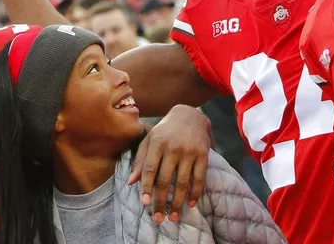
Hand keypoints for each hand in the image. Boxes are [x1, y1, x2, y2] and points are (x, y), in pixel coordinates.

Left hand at [128, 105, 211, 223]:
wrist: (189, 115)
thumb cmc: (165, 130)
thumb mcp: (149, 139)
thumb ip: (140, 160)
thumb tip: (130, 182)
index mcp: (157, 143)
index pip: (149, 169)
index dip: (146, 187)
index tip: (144, 203)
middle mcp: (173, 147)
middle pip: (165, 179)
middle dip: (161, 201)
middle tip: (158, 218)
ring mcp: (189, 151)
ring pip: (182, 182)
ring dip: (178, 202)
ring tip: (174, 217)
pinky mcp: (203, 155)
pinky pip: (199, 178)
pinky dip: (195, 193)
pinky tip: (190, 203)